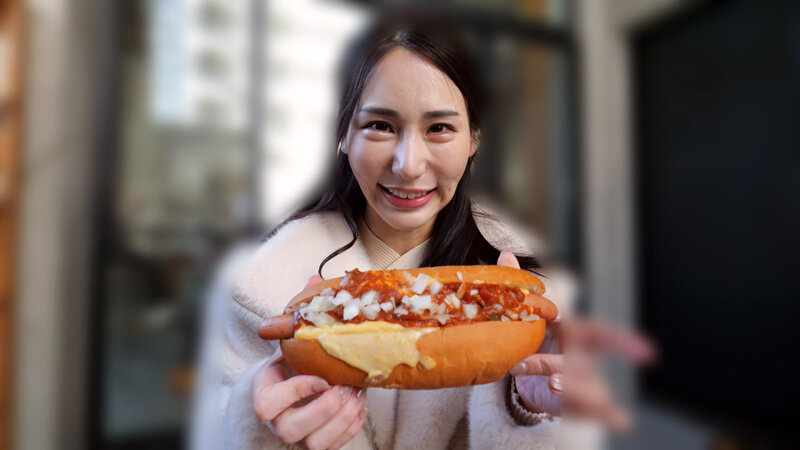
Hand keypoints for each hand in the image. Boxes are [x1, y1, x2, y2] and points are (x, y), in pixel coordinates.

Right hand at [253, 275, 367, 449]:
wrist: (294, 391)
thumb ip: (302, 314)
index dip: (296, 392)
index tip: (321, 376)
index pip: (266, 405)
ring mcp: (298, 438)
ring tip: (357, 394)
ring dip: (341, 419)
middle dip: (323, 409)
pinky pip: (333, 447)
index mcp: (265, 393)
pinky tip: (360, 405)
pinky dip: (350, 427)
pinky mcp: (317, 445)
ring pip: (315, 444)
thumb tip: (316, 277)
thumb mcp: (292, 339)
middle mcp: (278, 421)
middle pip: (290, 430)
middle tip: (344, 388)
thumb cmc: (293, 362)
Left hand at [496, 252, 654, 431]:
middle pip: (582, 364)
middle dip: (562, 367)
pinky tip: (620, 418)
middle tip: (546, 373)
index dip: (623, 342)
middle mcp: (583, 358)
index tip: (648, 353)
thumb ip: (518, 287)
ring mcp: (582, 382)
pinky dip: (608, 414)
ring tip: (552, 384)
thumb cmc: (532, 336)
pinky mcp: (574, 404)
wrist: (521, 369)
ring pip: (588, 388)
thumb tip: (505, 256)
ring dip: (574, 388)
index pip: (600, 333)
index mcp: (574, 333)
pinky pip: (594, 411)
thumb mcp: (524, 313)